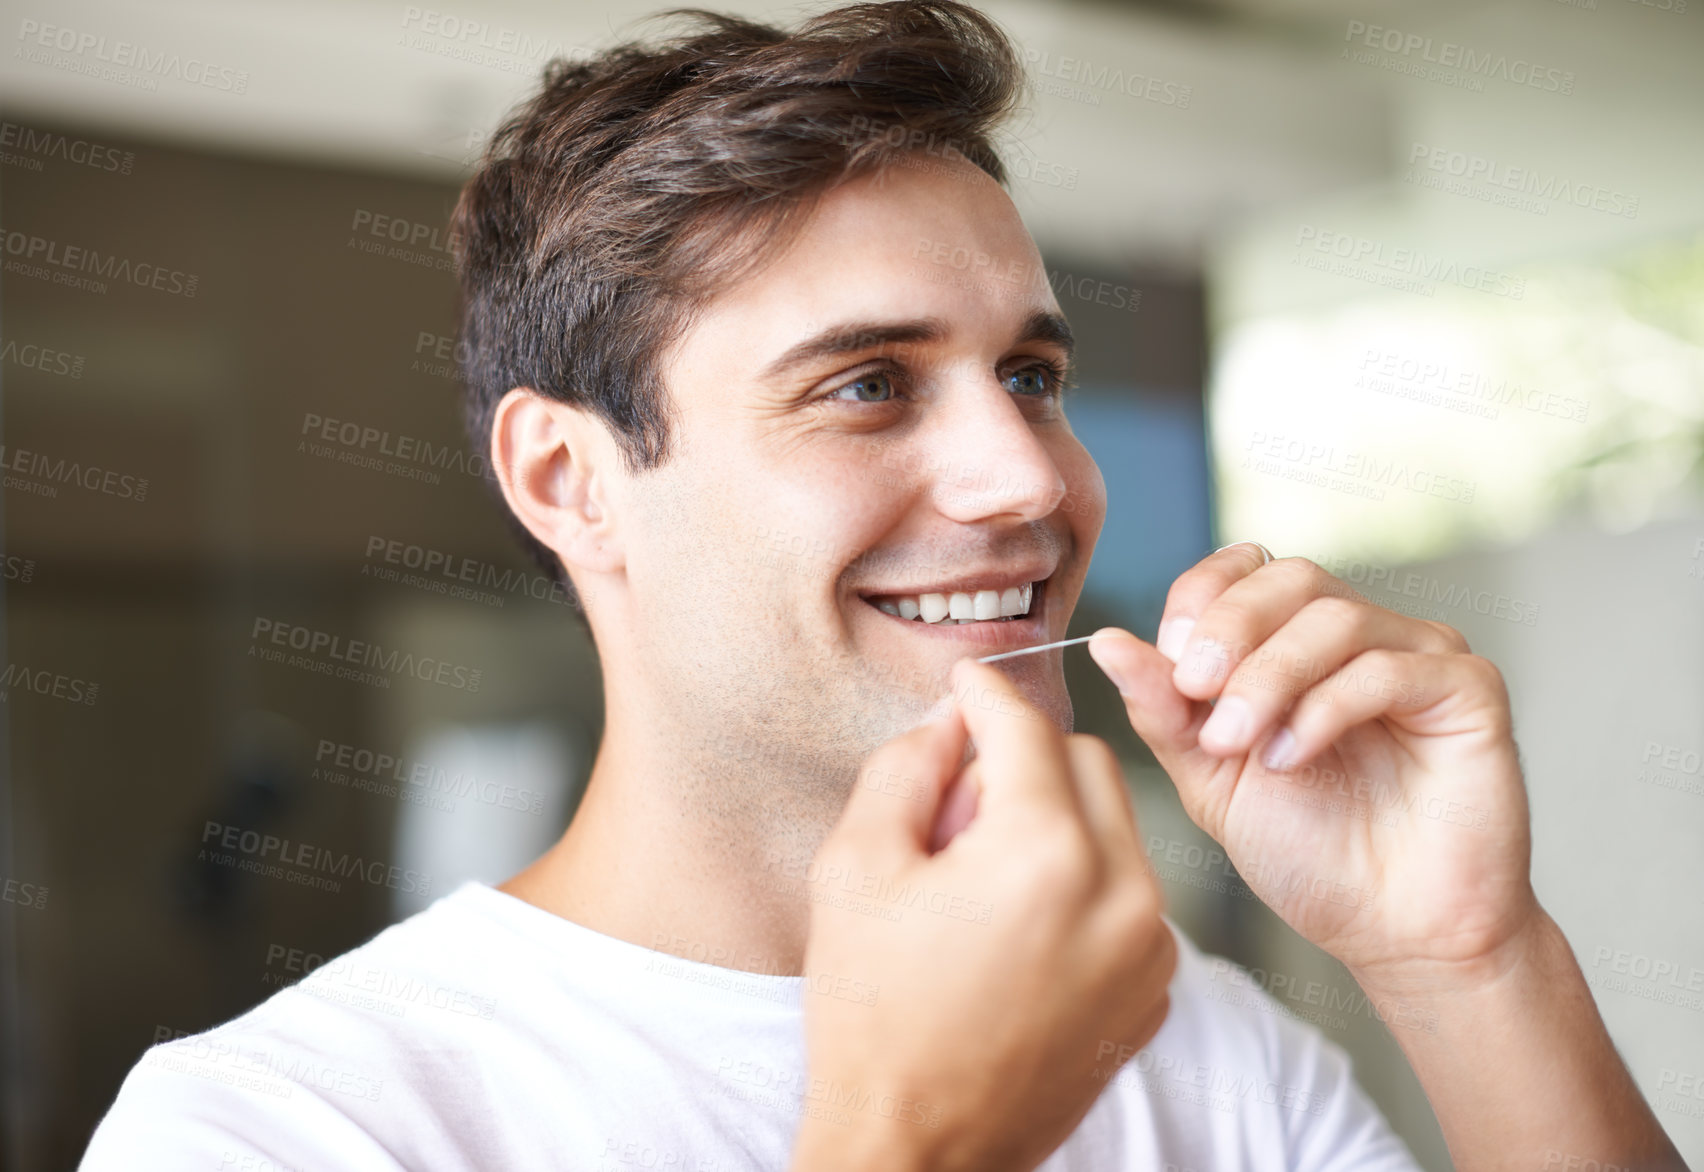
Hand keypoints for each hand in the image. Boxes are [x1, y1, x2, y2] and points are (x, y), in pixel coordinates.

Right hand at [791, 658, 1174, 1171]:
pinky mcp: (1154, 989)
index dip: (986, 694)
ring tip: (984, 875)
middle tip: (958, 806)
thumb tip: (950, 719)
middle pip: (1087, 761)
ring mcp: (1148, 947)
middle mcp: (1120, 892)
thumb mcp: (854, 868)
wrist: (919, 1150)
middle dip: (1024, 759)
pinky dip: (1083, 881)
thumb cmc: (873, 1016)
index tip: (964, 683)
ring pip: (1117, 825)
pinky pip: (1130, 892)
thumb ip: (907, 767)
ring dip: (1057, 818)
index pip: (1027, 727)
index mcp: (1044, 854)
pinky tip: (1018, 926)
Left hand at [1087, 545, 1536, 985]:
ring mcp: (1419, 656)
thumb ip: (1164, 709)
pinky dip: (1325, 707)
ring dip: (1269, 677)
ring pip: (1334, 617)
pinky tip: (1292, 758)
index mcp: (1296, 643)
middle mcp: (1361, 636)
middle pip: (1289, 578)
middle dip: (1229, 631)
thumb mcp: (1210, 777)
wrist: (1395, 936)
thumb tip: (1107, 642)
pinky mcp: (1468, 690)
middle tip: (1196, 692)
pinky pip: (1389, 667)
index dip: (1201, 599)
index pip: (1244, 569)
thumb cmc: (1311, 856)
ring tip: (1240, 745)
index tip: (1169, 659)